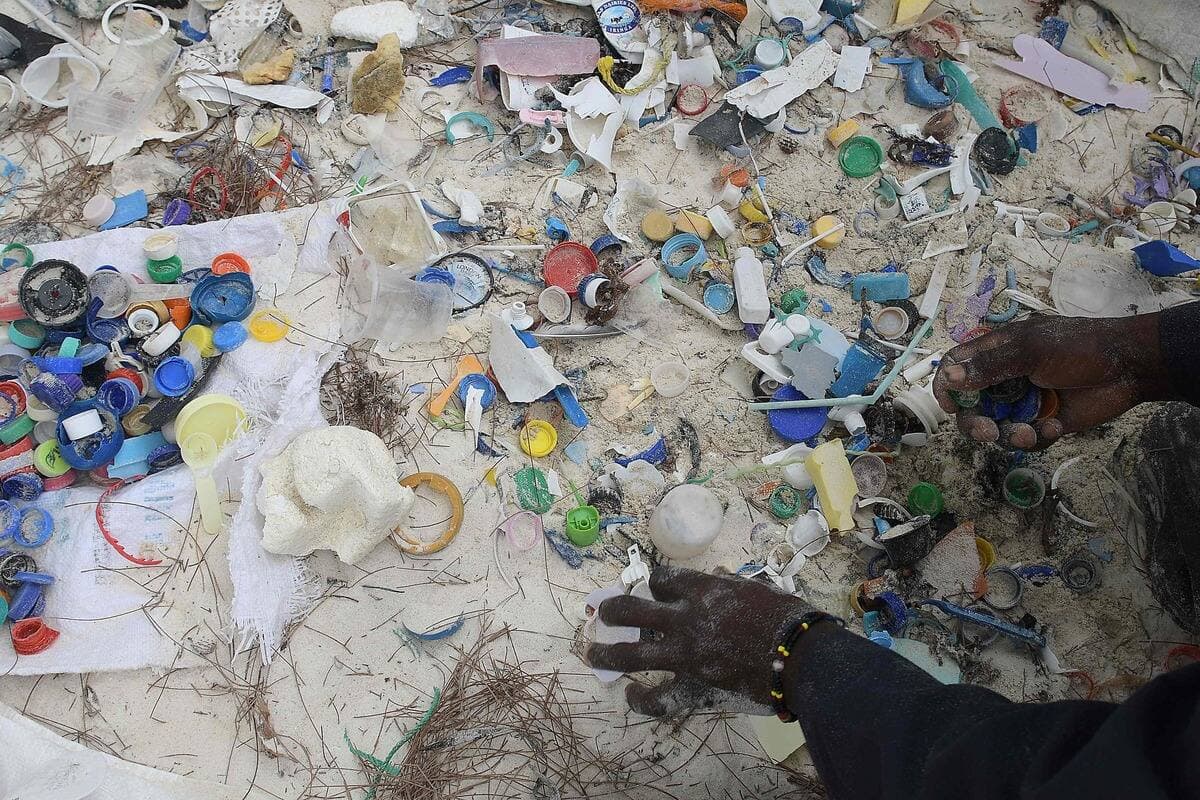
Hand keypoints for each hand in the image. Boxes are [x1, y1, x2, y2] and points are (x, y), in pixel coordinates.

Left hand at [586, 566, 810, 716]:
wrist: (801, 655)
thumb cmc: (785, 616)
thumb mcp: (755, 587)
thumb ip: (728, 584)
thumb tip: (716, 577)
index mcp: (702, 590)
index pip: (662, 580)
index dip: (656, 583)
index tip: (656, 588)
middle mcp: (685, 618)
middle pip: (632, 609)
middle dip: (613, 610)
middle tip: (605, 614)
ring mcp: (685, 654)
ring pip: (631, 653)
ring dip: (606, 653)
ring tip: (592, 654)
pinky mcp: (693, 685)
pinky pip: (658, 696)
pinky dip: (642, 699)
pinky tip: (631, 695)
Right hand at [932, 313, 1172, 449]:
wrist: (1130, 367)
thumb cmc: (1080, 348)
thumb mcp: (1031, 351)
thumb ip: (990, 366)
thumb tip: (949, 377)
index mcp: (997, 353)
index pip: (955, 368)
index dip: (946, 387)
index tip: (951, 406)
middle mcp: (1004, 379)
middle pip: (971, 407)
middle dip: (977, 424)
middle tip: (990, 434)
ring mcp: (1023, 402)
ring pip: (996, 428)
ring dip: (1010, 435)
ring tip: (1032, 434)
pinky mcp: (1043, 423)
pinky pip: (1025, 439)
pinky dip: (1036, 438)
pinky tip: (1054, 428)